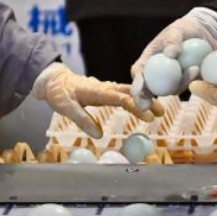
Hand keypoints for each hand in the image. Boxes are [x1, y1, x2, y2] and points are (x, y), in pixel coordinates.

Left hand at [33, 63, 159, 138]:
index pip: (121, 98)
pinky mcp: (107, 91)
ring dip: (144, 99)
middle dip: (147, 101)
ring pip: (130, 92)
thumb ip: (82, 120)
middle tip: (161, 112)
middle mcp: (106, 88)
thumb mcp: (66, 108)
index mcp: (98, 91)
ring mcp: (107, 88)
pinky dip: (137, 98)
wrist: (55, 80)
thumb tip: (98, 135)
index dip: (135, 107)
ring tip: (158, 111)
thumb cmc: (59, 93)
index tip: (147, 117)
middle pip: (131, 93)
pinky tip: (144, 105)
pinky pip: (125, 93)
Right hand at [130, 8, 216, 108]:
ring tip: (194, 68)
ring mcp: (172, 80)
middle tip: (147, 106)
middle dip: (145, 100)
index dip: (136, 84)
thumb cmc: (183, 30)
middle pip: (148, 90)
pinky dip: (192, 80)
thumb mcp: (177, 30)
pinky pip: (188, 86)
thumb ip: (172, 41)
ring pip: (171, 90)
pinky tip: (199, 69)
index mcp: (149, 60)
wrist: (202, 33)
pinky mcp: (187, 82)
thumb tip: (170, 56)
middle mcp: (158, 73)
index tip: (138, 92)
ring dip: (181, 83)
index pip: (138, 73)